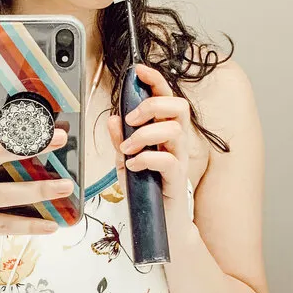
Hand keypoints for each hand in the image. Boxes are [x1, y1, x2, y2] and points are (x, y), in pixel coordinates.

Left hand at [107, 63, 191, 222]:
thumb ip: (120, 139)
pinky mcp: (177, 179)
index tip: (139, 70)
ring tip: (127, 149)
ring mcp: (179, 159)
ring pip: (173, 130)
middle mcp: (175, 142)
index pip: (165, 98)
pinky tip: (134, 165)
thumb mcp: (125, 161)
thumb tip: (113, 118)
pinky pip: (168, 161)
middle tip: (132, 118)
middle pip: (178, 107)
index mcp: (164, 132)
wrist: (159, 222)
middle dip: (153, 105)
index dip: (155, 80)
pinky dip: (147, 159)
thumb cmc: (145, 190)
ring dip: (145, 134)